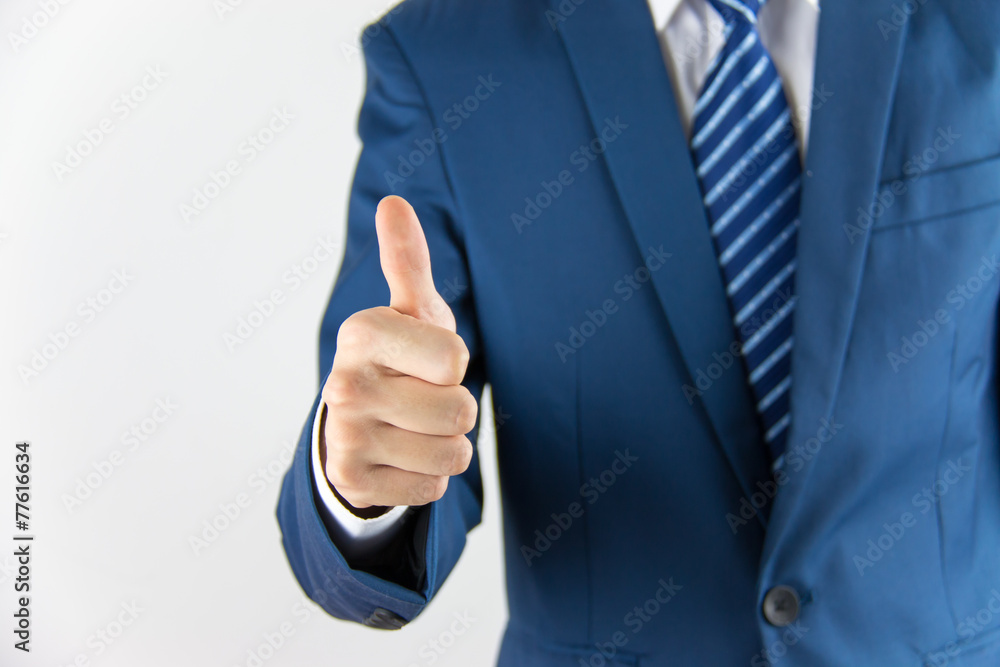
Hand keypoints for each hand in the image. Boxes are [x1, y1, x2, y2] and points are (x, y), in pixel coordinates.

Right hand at [320, 196, 477, 511]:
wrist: (355, 423)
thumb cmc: (398, 358)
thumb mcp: (409, 311)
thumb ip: (407, 260)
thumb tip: (394, 203)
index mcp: (361, 333)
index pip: (454, 359)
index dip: (453, 364)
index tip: (426, 359)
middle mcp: (343, 385)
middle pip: (458, 412)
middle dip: (454, 408)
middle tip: (422, 397)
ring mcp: (345, 438)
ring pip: (452, 454)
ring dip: (446, 444)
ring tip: (414, 427)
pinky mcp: (353, 483)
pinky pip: (434, 487)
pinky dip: (429, 476)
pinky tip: (401, 457)